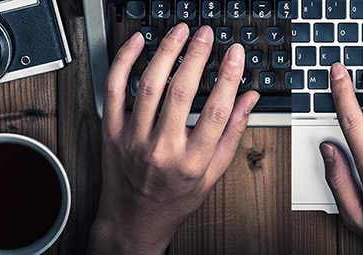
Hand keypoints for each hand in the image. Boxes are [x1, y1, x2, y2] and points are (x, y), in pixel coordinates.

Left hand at [88, 23, 258, 253]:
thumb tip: (250, 98)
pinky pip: (115, 89)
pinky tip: (139, 44)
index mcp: (192, 161)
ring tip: (180, 33)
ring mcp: (134, 139)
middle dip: (197, 56)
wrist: (133, 219)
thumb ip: (233, 133)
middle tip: (206, 34)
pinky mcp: (113, 131)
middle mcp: (162, 149)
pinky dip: (125, 61)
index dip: (229, 77)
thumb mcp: (213, 173)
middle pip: (181, 92)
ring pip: (149, 85)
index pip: (215, 110)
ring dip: (166, 52)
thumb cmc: (174, 198)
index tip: (236, 54)